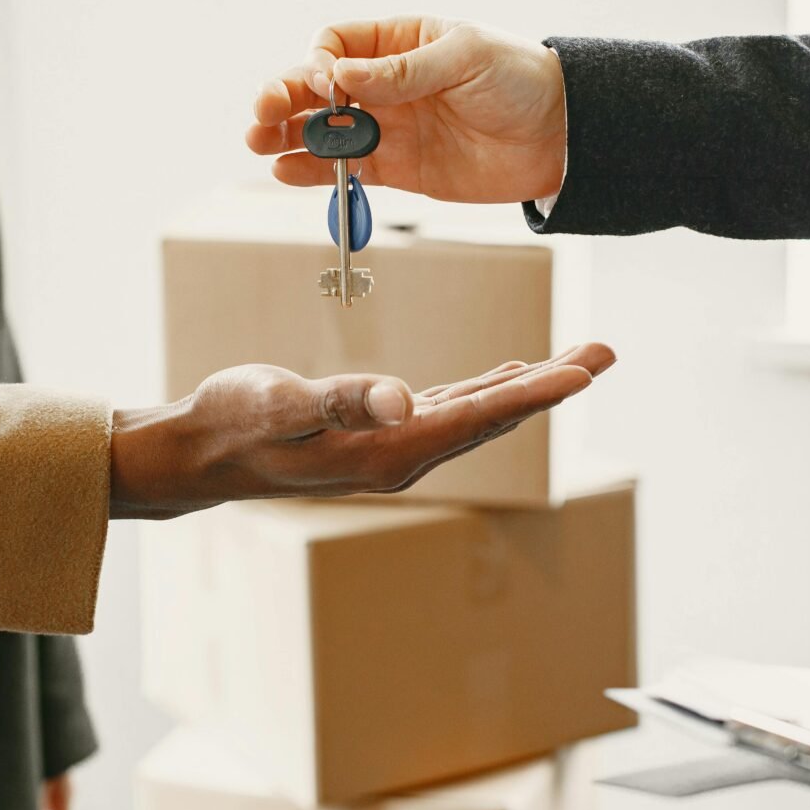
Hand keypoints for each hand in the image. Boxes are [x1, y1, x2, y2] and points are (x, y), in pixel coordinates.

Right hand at [109, 344, 613, 518]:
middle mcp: (404, 456)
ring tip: (572, 362)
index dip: (536, 390)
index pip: (479, 416)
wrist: (206, 449)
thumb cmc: (236, 421)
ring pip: (478, 412)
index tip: (587, 369)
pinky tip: (502, 375)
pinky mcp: (382, 434)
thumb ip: (342, 402)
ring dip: (526, 385)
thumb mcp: (281, 404)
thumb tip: (404, 401)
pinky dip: (485, 390)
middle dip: (551, 384)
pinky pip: (451, 411)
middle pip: (493, 415)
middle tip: (603, 353)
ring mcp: (395, 448)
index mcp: (389, 451)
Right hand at [247, 16, 566, 203]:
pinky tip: (287, 171)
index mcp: (400, 42)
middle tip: (260, 116)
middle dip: (285, 99)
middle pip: (319, 89)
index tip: (324, 82)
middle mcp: (387, 85)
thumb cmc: (519, 80)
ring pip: (326, 132)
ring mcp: (391, 128)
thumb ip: (403, 70)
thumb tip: (339, 74)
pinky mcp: (399, 170)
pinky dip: (317, 172)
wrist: (558, 137)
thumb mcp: (465, 58)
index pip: (337, 44)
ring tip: (259, 144)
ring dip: (290, 137)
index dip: (320, 62)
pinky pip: (349, 170)